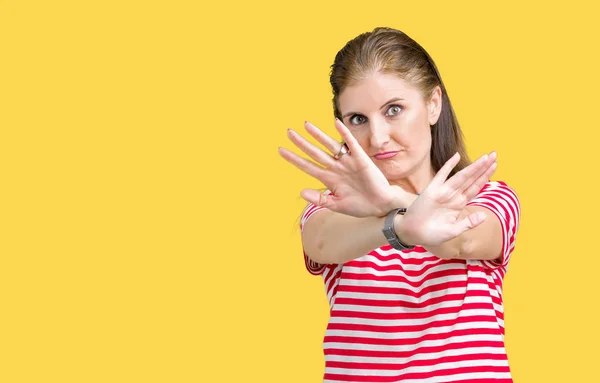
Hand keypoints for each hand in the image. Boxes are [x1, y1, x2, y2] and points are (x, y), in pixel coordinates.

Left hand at [278, 119, 409, 216]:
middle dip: (302, 143)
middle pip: (315, 153)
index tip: (281, 151)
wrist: (381, 206)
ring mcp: (348, 162)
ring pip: (330, 146)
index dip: (295, 159)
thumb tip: (301, 192)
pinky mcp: (361, 159)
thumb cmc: (361, 205)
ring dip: (318, 135)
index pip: (308, 166)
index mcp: (329, 179)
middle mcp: (336, 168)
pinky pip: (351, 144)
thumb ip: (320, 199)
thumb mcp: (337, 205)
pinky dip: (344, 134)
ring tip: (306, 125)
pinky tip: (336, 123)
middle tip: (288, 132)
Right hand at [398, 151, 497, 246]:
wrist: (413, 233)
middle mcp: (453, 195)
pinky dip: (448, 166)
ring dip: (473, 167)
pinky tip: (456, 156)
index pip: (475, 187)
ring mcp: (443, 191)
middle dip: (483, 167)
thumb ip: (469, 223)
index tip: (495, 165)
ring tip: (485, 157)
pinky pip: (441, 175)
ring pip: (461, 176)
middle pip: (472, 179)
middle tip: (494, 154)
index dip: (485, 176)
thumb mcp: (454, 231)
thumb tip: (484, 216)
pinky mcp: (432, 190)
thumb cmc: (432, 233)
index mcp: (459, 204)